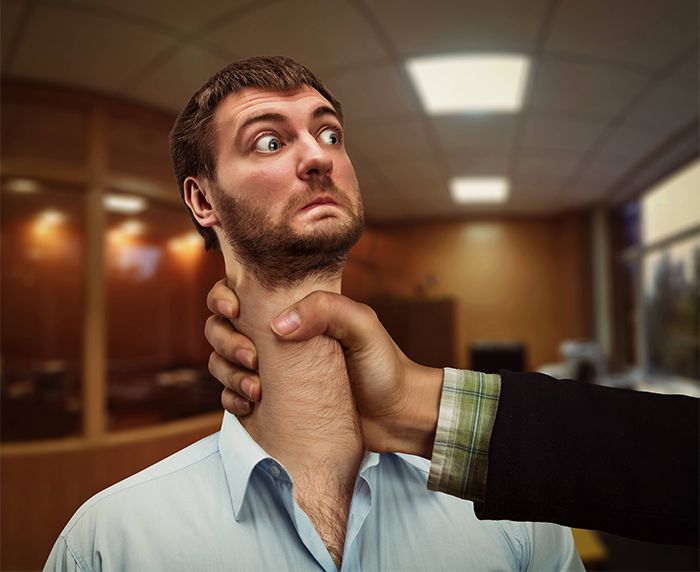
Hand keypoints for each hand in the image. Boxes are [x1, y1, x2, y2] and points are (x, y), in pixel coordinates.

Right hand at [206, 282, 442, 457]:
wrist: (397, 418)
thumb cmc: (384, 366)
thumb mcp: (363, 325)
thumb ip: (325, 309)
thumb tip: (276, 326)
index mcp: (294, 311)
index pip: (242, 292)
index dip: (223, 298)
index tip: (233, 311)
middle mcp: (277, 338)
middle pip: (221, 328)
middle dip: (225, 341)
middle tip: (253, 359)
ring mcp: (272, 371)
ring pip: (222, 363)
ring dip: (228, 373)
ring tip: (257, 390)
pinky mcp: (271, 404)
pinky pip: (233, 397)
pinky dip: (231, 400)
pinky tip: (249, 406)